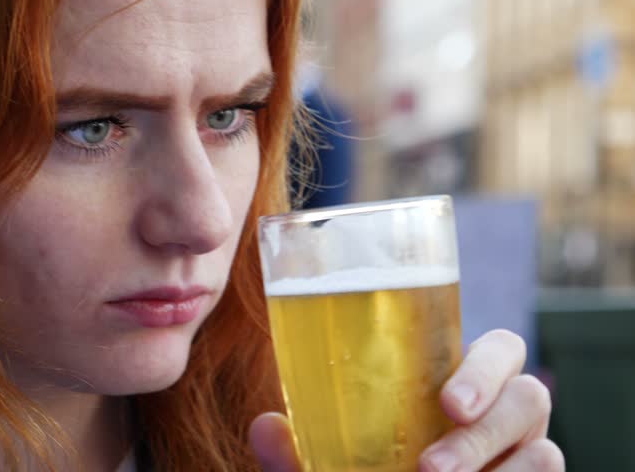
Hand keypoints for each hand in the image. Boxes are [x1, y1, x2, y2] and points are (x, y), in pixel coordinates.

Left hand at [249, 329, 564, 471]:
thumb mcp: (327, 465)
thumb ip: (298, 451)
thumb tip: (265, 426)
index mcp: (459, 382)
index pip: (500, 349)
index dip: (485, 367)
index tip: (445, 403)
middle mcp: (503, 414)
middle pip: (531, 396)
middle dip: (488, 429)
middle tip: (431, 466)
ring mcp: (525, 456)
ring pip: (545, 452)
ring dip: (493, 469)